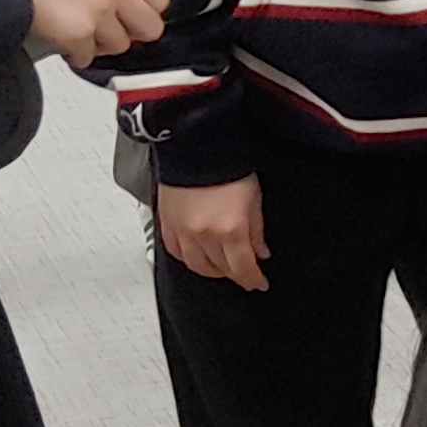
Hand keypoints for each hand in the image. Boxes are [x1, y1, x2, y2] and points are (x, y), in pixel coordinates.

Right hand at [0, 0, 168, 62]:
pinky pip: (87, 58)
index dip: (144, 3)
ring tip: (83, 29)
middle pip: (149, 27)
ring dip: (102, 40)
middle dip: (132, 28)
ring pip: (119, 45)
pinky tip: (63, 39)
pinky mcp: (74, 34)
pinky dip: (77, 53)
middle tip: (114, 24)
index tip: (132, 6)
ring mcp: (95, 12)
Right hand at [158, 176, 267, 290]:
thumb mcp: (254, 198)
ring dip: (212, 270)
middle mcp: (204, 234)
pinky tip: (197, 255)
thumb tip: (260, 251)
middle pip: (222, 269)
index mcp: (230, 229)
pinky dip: (188, 258)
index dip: (254, 280)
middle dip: (236, 274)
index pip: (243, 268)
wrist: (194, 144)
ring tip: (222, 267)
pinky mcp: (166, 223)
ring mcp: (183, 230)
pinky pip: (175, 251)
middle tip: (244, 273)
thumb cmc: (225, 165)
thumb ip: (257, 230)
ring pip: (197, 265)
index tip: (259, 282)